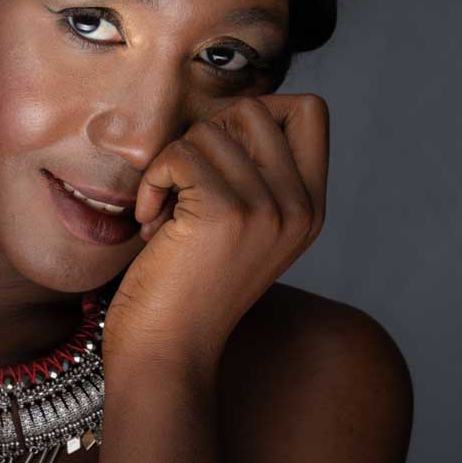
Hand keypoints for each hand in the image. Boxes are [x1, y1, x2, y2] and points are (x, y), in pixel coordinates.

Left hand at [105, 94, 328, 377]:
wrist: (168, 354)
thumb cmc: (188, 289)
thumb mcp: (242, 229)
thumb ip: (256, 174)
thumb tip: (236, 110)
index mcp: (311, 208)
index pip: (310, 110)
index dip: (255, 114)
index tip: (219, 157)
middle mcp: (299, 207)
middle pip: (254, 108)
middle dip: (205, 136)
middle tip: (184, 186)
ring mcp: (266, 210)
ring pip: (208, 131)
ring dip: (170, 165)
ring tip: (165, 215)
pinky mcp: (223, 213)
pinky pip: (178, 154)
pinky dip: (152, 181)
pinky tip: (150, 221)